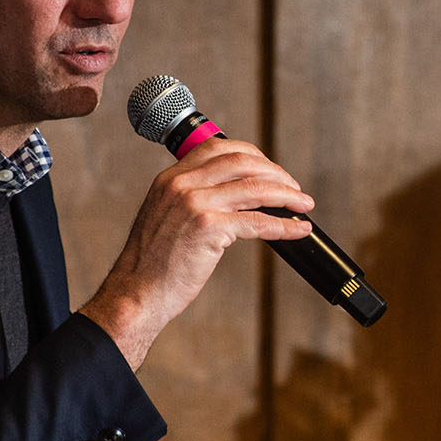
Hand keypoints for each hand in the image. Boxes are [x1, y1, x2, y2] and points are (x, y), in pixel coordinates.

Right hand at [81, 138, 314, 368]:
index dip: (252, 155)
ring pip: (255, 188)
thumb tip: (235, 196)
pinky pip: (257, 221)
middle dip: (275, 172)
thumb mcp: (166, 216)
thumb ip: (193, 198)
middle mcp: (182, 184)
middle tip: (294, 188)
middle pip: (242, 162)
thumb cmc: (153, 264)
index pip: (218, 147)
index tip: (270, 169)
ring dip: (287, 195)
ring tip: (304, 205)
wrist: (136, 292)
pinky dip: (283, 226)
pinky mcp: (208, 227)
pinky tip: (296, 230)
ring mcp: (195, 203)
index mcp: (171, 177)